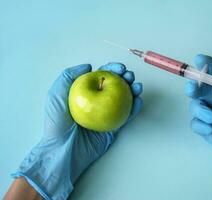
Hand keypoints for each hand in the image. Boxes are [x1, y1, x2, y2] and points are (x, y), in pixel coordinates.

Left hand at [12, 63, 142, 199]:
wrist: (63, 150)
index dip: (112, 69)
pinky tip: (138, 101)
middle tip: (130, 76)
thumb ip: (69, 76)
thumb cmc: (57, 123)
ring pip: (124, 100)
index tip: (120, 68)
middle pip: (115, 86)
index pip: (101, 76)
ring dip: (133, 91)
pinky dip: (135, 108)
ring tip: (138, 87)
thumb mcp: (56, 94)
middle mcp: (98, 102)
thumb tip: (88, 66)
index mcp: (86, 93)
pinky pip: (127, 116)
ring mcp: (107, 115)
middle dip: (126, 78)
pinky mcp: (114, 127)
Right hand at [185, 54, 211, 198]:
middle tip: (192, 87)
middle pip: (202, 88)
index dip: (209, 65)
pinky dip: (199, 125)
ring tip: (211, 118)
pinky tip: (211, 130)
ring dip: (198, 109)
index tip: (200, 59)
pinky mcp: (211, 132)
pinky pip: (196, 124)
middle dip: (194, 85)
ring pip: (196, 105)